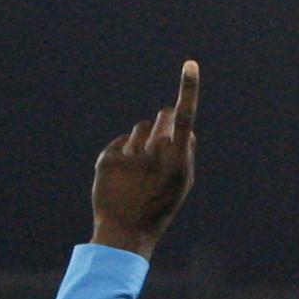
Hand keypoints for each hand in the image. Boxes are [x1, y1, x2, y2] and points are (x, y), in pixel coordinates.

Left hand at [92, 60, 199, 256]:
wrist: (124, 233)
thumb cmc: (159, 208)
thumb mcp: (182, 186)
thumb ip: (186, 153)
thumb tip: (184, 127)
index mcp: (177, 163)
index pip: (185, 118)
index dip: (189, 90)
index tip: (190, 65)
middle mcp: (154, 156)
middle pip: (163, 116)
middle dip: (165, 121)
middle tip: (162, 139)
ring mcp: (129, 156)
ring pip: (140, 128)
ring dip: (143, 140)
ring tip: (140, 168)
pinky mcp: (107, 158)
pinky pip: (120, 142)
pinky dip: (124, 153)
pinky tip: (123, 176)